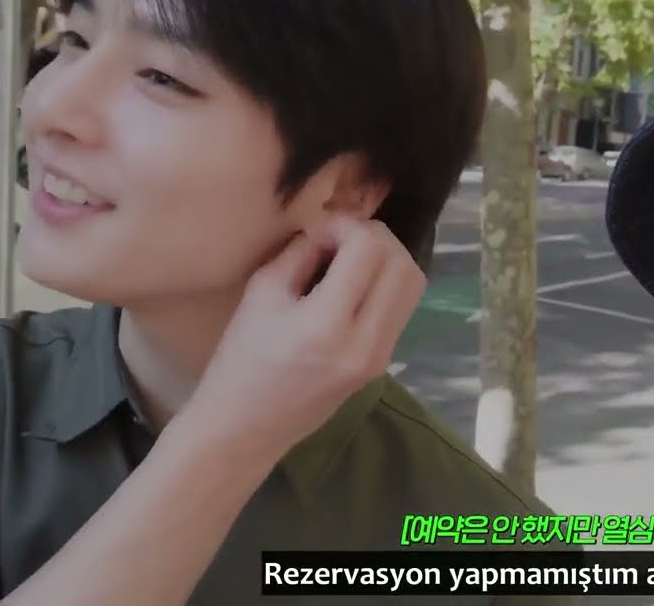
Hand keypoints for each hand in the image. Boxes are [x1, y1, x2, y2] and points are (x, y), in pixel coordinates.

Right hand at [178, 215, 425, 463]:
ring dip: (387, 259)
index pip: (368, 250)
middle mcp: (365, 342)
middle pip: (401, 263)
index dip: (346, 225)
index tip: (319, 230)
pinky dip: (386, 284)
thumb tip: (332, 228)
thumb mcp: (261, 293)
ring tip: (350, 258)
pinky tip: (354, 284)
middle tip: (340, 237)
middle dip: (374, 237)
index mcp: (327, 325)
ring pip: (412, 284)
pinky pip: (402, 308)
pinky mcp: (383, 363)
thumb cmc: (241, 359)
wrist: (246, 428)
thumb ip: (302, 251)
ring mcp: (381, 356)